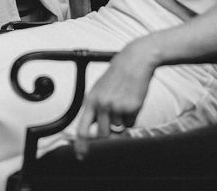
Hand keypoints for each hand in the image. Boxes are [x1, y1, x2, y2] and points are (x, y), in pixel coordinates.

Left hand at [74, 43, 155, 157]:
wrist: (135, 61)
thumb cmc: (117, 76)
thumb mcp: (100, 90)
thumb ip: (96, 109)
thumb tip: (96, 131)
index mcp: (91, 100)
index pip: (82, 128)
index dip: (81, 145)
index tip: (81, 156)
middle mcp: (103, 104)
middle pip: (103, 134)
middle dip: (109, 133)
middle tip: (114, 119)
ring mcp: (117, 106)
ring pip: (119, 128)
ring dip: (123, 120)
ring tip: (124, 100)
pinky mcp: (132, 107)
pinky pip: (131, 123)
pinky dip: (132, 116)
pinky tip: (132, 100)